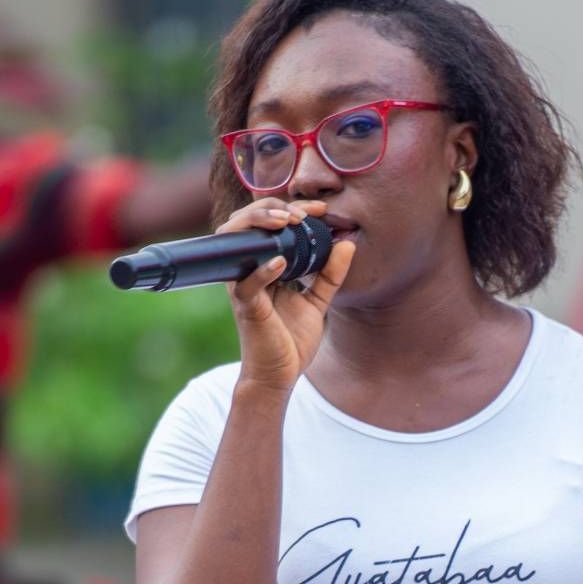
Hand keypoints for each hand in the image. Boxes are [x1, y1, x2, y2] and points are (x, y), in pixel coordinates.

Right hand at [222, 197, 355, 391]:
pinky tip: (282, 264)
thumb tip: (347, 242)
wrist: (279, 376)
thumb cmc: (291, 340)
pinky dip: (263, 271)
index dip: (291, 209)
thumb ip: (330, 274)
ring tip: (286, 223)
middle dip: (271, 208)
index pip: (268, 224)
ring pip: (235, 243)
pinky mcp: (245, 308)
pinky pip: (247, 284)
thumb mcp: (318, 301)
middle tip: (301, 213)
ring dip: (259, 225)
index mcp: (264, 265)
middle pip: (246, 223)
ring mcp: (243, 287)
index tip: (321, 209)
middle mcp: (248, 270)